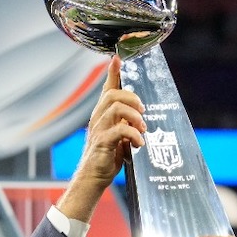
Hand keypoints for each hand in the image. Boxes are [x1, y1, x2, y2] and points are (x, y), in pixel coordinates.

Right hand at [57, 57, 145, 221]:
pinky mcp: (102, 143)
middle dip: (133, 99)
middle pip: (114, 95)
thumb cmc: (107, 158)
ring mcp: (98, 130)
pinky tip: (138, 144)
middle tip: (143, 113)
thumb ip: (126, 124)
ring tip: (142, 130)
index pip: (107, 89)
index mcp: (103, 115)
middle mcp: (98, 118)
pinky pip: (119, 131)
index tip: (118, 57)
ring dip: (135, 117)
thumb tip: (140, 117)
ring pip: (116, 109)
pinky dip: (133, 135)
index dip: (112, 73)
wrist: (93, 179)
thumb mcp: (120, 137)